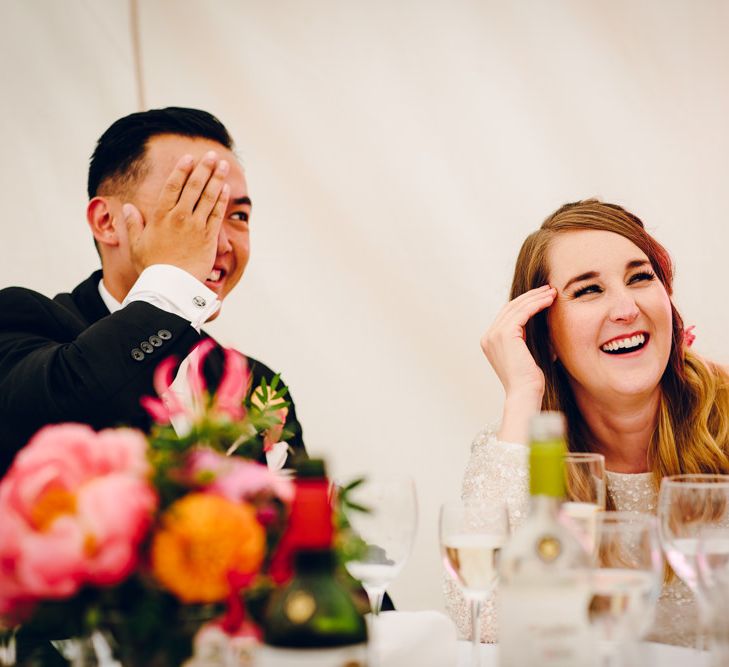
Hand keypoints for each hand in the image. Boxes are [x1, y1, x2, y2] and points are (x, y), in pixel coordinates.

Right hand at [122, 151, 230, 281]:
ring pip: (208, 197)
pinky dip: (222, 200)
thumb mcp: (137, 244)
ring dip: (216, 179)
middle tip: (211, 155)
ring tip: (223, 165)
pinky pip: (217, 214)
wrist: (171, 285)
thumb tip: (129, 208)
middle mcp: (180, 217)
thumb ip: (134, 224)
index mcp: (161, 216)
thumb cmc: (152, 267)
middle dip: (204, 169)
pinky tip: (226, 189)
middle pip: (194, 187)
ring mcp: (196, 226)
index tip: (188, 158)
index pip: (172, 186)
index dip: (181, 170)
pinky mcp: (209, 237)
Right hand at [481, 284, 556, 403]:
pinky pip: (522, 313)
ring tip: (552, 292)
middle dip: (530, 296)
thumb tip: (543, 323)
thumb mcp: (526, 354)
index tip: (542, 297)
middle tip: (548, 289)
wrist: (525, 394)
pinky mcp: (504, 334)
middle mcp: (488, 336)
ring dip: (535, 297)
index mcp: (490, 341)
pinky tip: (549, 300)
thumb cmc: (529, 380)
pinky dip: (536, 304)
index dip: (525, 303)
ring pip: (516, 307)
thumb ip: (527, 338)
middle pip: (510, 307)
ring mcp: (494, 335)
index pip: (507, 315)